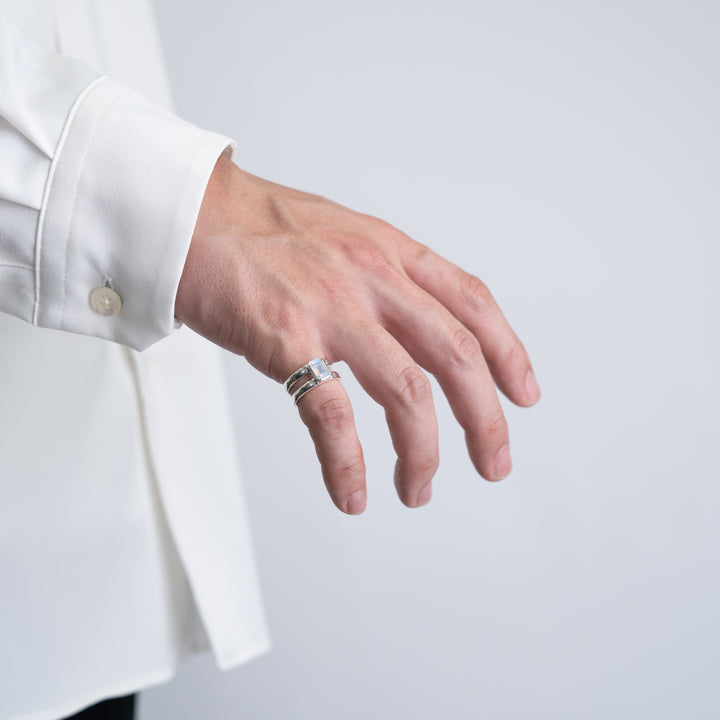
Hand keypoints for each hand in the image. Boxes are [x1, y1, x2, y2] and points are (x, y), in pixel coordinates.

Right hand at [176, 155, 540, 513]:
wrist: (190, 217)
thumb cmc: (260, 230)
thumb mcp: (343, 235)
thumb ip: (383, 275)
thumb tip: (414, 327)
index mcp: (390, 251)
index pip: (472, 302)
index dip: (508, 353)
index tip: (523, 396)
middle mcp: (372, 276)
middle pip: (455, 355)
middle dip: (484, 419)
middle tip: (493, 463)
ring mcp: (332, 307)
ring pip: (406, 393)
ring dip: (423, 452)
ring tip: (420, 489)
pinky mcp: (287, 339)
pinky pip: (332, 417)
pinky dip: (347, 464)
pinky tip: (353, 493)